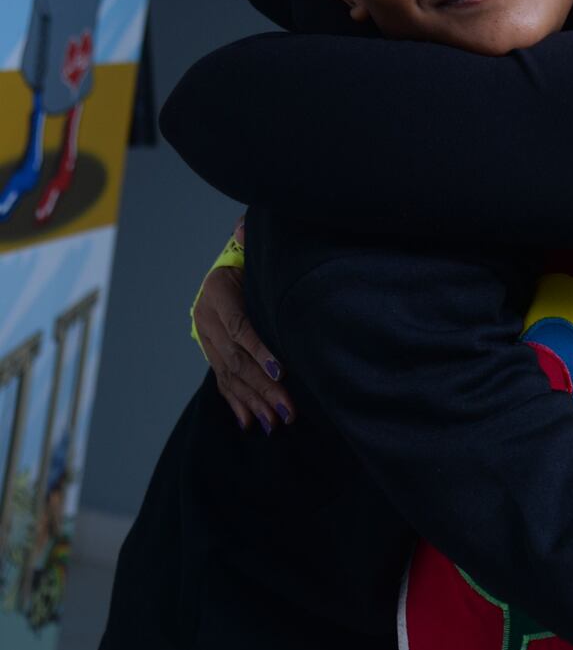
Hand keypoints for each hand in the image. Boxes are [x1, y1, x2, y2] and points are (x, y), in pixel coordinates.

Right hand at [193, 253, 295, 434]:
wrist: (226, 271)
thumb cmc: (249, 260)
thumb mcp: (250, 249)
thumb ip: (249, 241)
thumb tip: (246, 226)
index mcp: (217, 292)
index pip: (239, 327)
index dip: (259, 350)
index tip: (281, 371)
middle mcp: (207, 319)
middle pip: (236, 359)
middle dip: (263, 386)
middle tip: (288, 408)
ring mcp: (207, 340)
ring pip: (230, 376)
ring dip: (254, 401)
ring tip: (277, 421)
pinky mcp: (212, 355)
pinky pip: (223, 384)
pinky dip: (237, 405)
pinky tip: (251, 423)